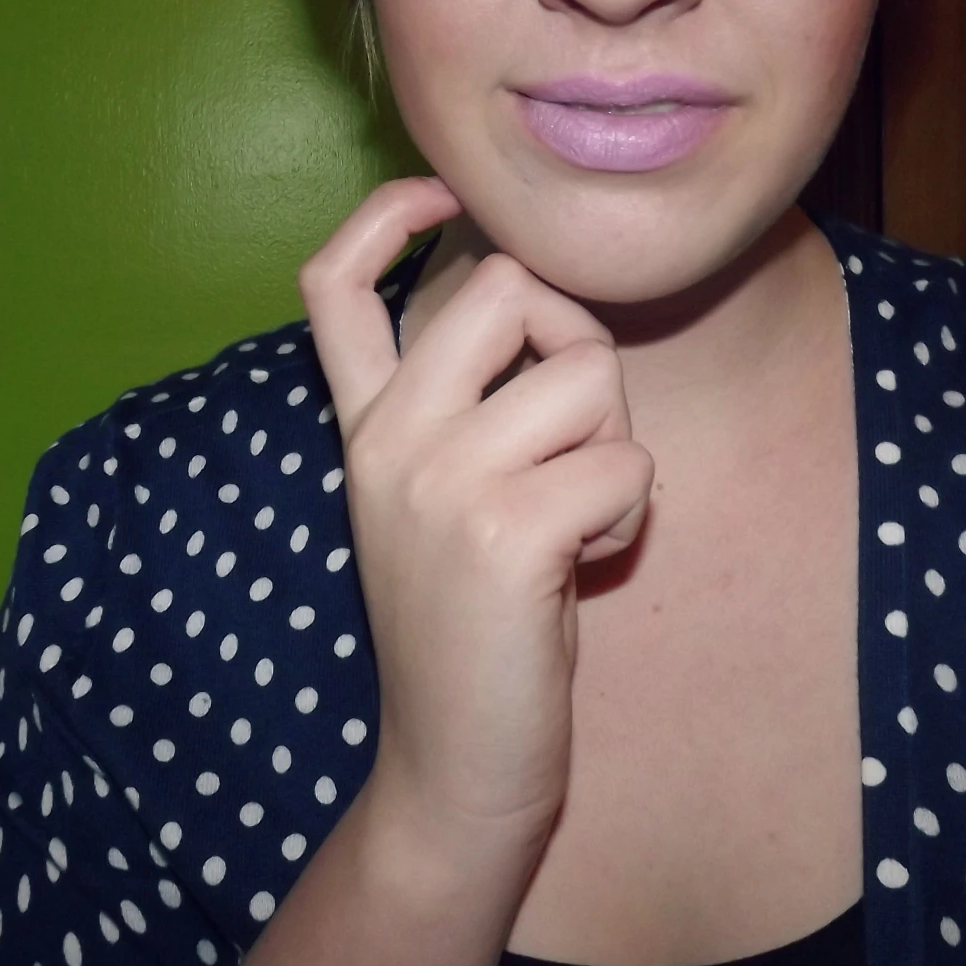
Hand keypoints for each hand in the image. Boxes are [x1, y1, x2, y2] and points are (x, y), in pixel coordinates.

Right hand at [299, 178, 655, 859]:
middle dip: (576, 339)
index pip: (334, 282)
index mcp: (365, 427)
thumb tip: (537, 301)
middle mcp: (387, 439)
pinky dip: (631, 513)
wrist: (453, 770)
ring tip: (577, 518)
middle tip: (573, 429)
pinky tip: (586, 566)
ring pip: (586, 372)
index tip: (441, 195)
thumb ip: (462, 405)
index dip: (387, 215)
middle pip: (506, 287)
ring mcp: (439, 480)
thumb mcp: (438, 498)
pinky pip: (624, 460)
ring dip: (613, 444)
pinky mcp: (505, 532)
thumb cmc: (475, 627)